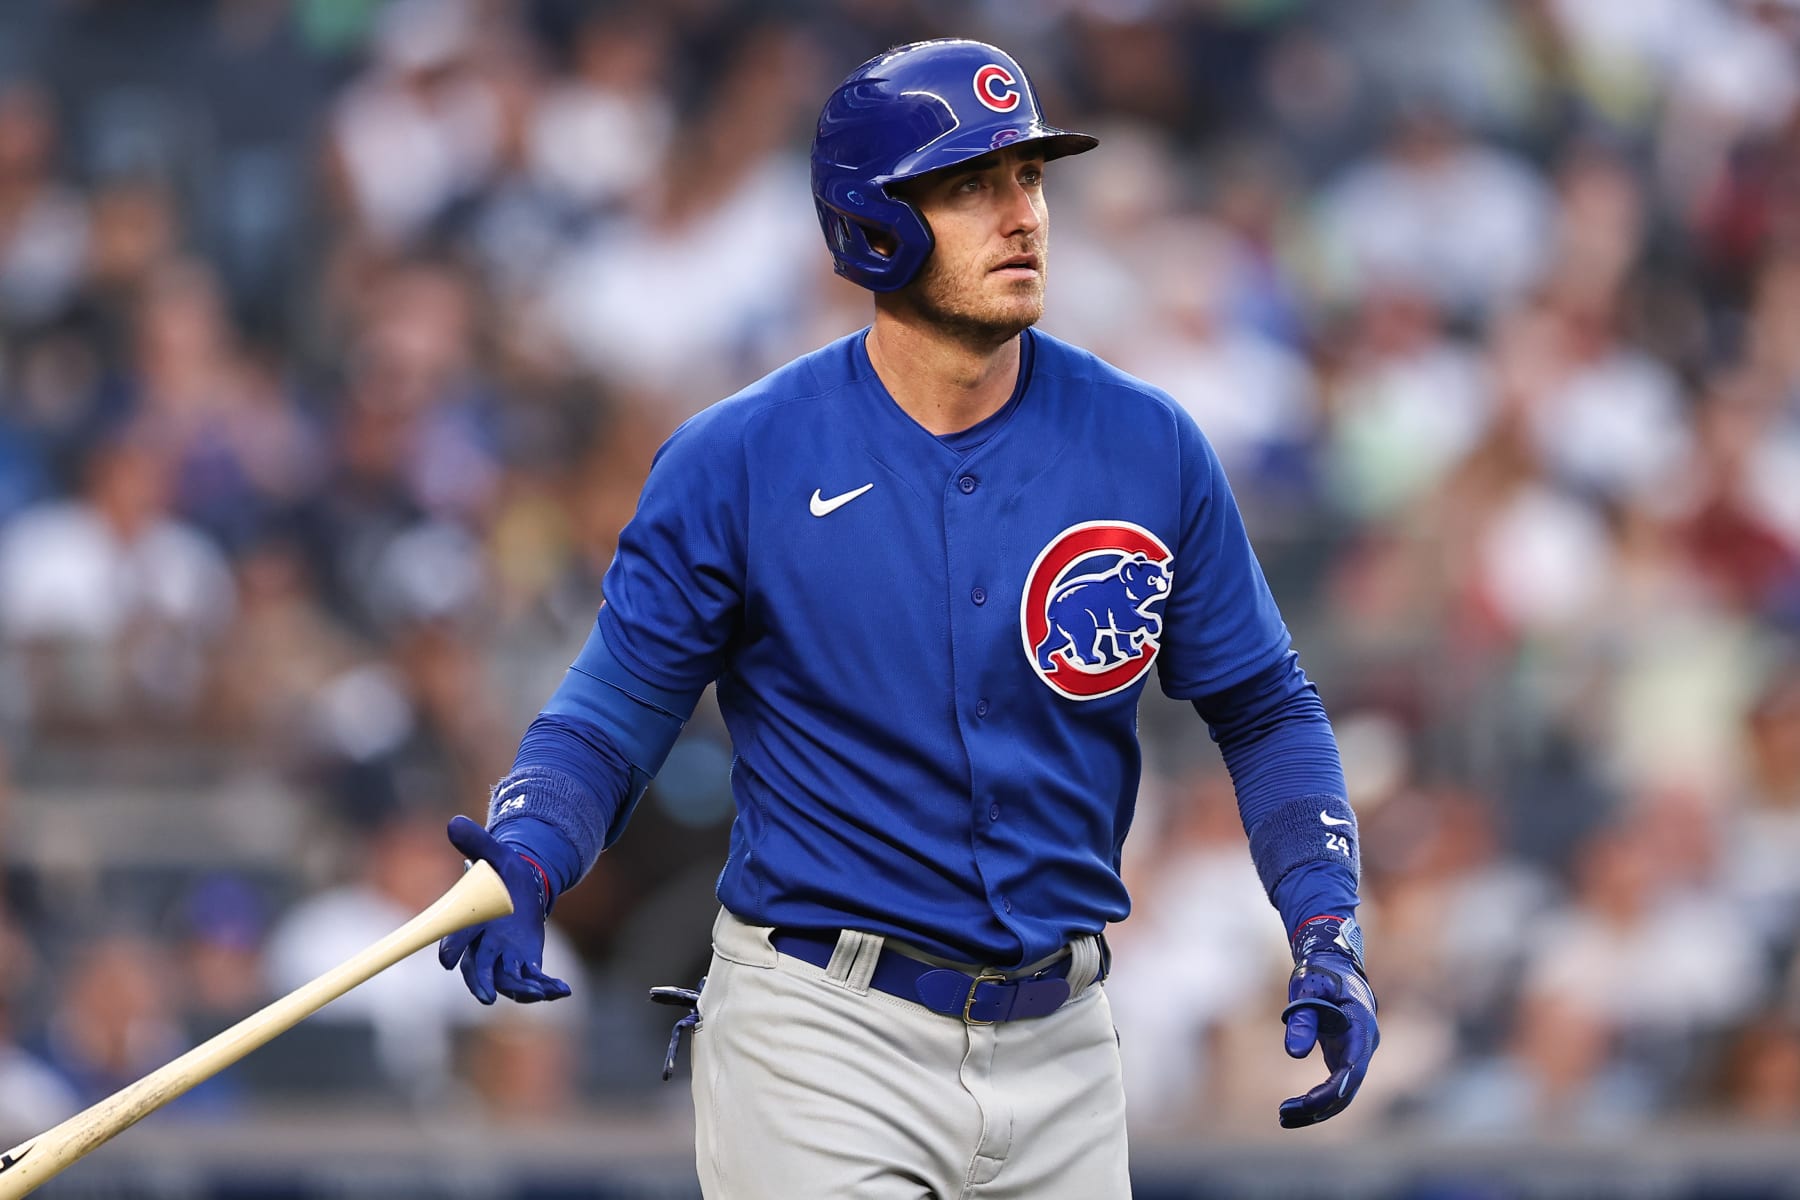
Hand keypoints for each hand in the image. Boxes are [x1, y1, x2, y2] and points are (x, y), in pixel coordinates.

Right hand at [437, 815, 571, 1004]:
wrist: (523, 887)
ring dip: (521, 990)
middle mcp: (485, 944)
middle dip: (480, 983)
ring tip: (539, 993)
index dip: (451, 948)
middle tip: (486, 998)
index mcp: (473, 920)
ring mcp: (505, 958)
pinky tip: (563, 989)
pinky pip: (533, 979)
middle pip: (477, 969)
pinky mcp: (525, 963)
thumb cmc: (503, 873)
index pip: (457, 937)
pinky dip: (546, 987)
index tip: (446, 960)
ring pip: (506, 981)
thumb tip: (454, 822)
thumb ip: (477, 843)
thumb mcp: (495, 855)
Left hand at [1278, 915, 1377, 1128]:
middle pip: (1349, 1087)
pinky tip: (1293, 1109)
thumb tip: (1294, 1054)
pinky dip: (1316, 1099)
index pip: (1353, 1066)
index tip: (1311, 1104)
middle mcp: (1364, 1044)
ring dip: (1316, 1109)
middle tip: (1283, 1115)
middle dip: (1318, 1106)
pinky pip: (1335, 1085)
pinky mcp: (1344, 1056)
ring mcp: (1356, 1052)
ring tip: (1283, 1117)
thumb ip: (1302, 1019)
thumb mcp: (1306, 989)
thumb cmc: (1318, 971)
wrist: (1332, 960)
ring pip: (1344, 1092)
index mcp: (1361, 1024)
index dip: (1336, 1089)